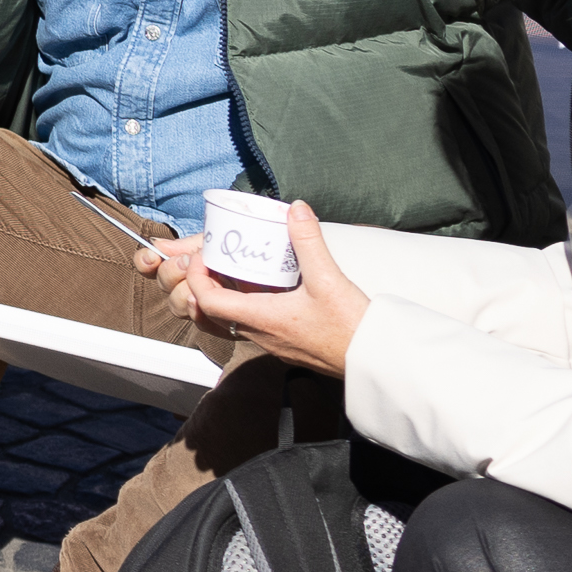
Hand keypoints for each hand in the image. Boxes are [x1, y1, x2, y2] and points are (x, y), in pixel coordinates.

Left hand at [150, 200, 372, 374]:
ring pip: (234, 322)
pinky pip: (255, 326)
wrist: (375, 362)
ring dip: (226, 298)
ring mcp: (275, 343)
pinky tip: (267, 289)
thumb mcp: (328, 279)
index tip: (202, 256)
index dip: (196, 278)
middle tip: (211, 261)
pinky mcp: (289, 346)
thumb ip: (308, 241)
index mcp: (262, 319)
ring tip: (233, 272)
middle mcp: (262, 335)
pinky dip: (248, 306)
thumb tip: (296, 210)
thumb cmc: (351, 328)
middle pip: (214, 315)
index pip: (208, 302)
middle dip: (204, 287)